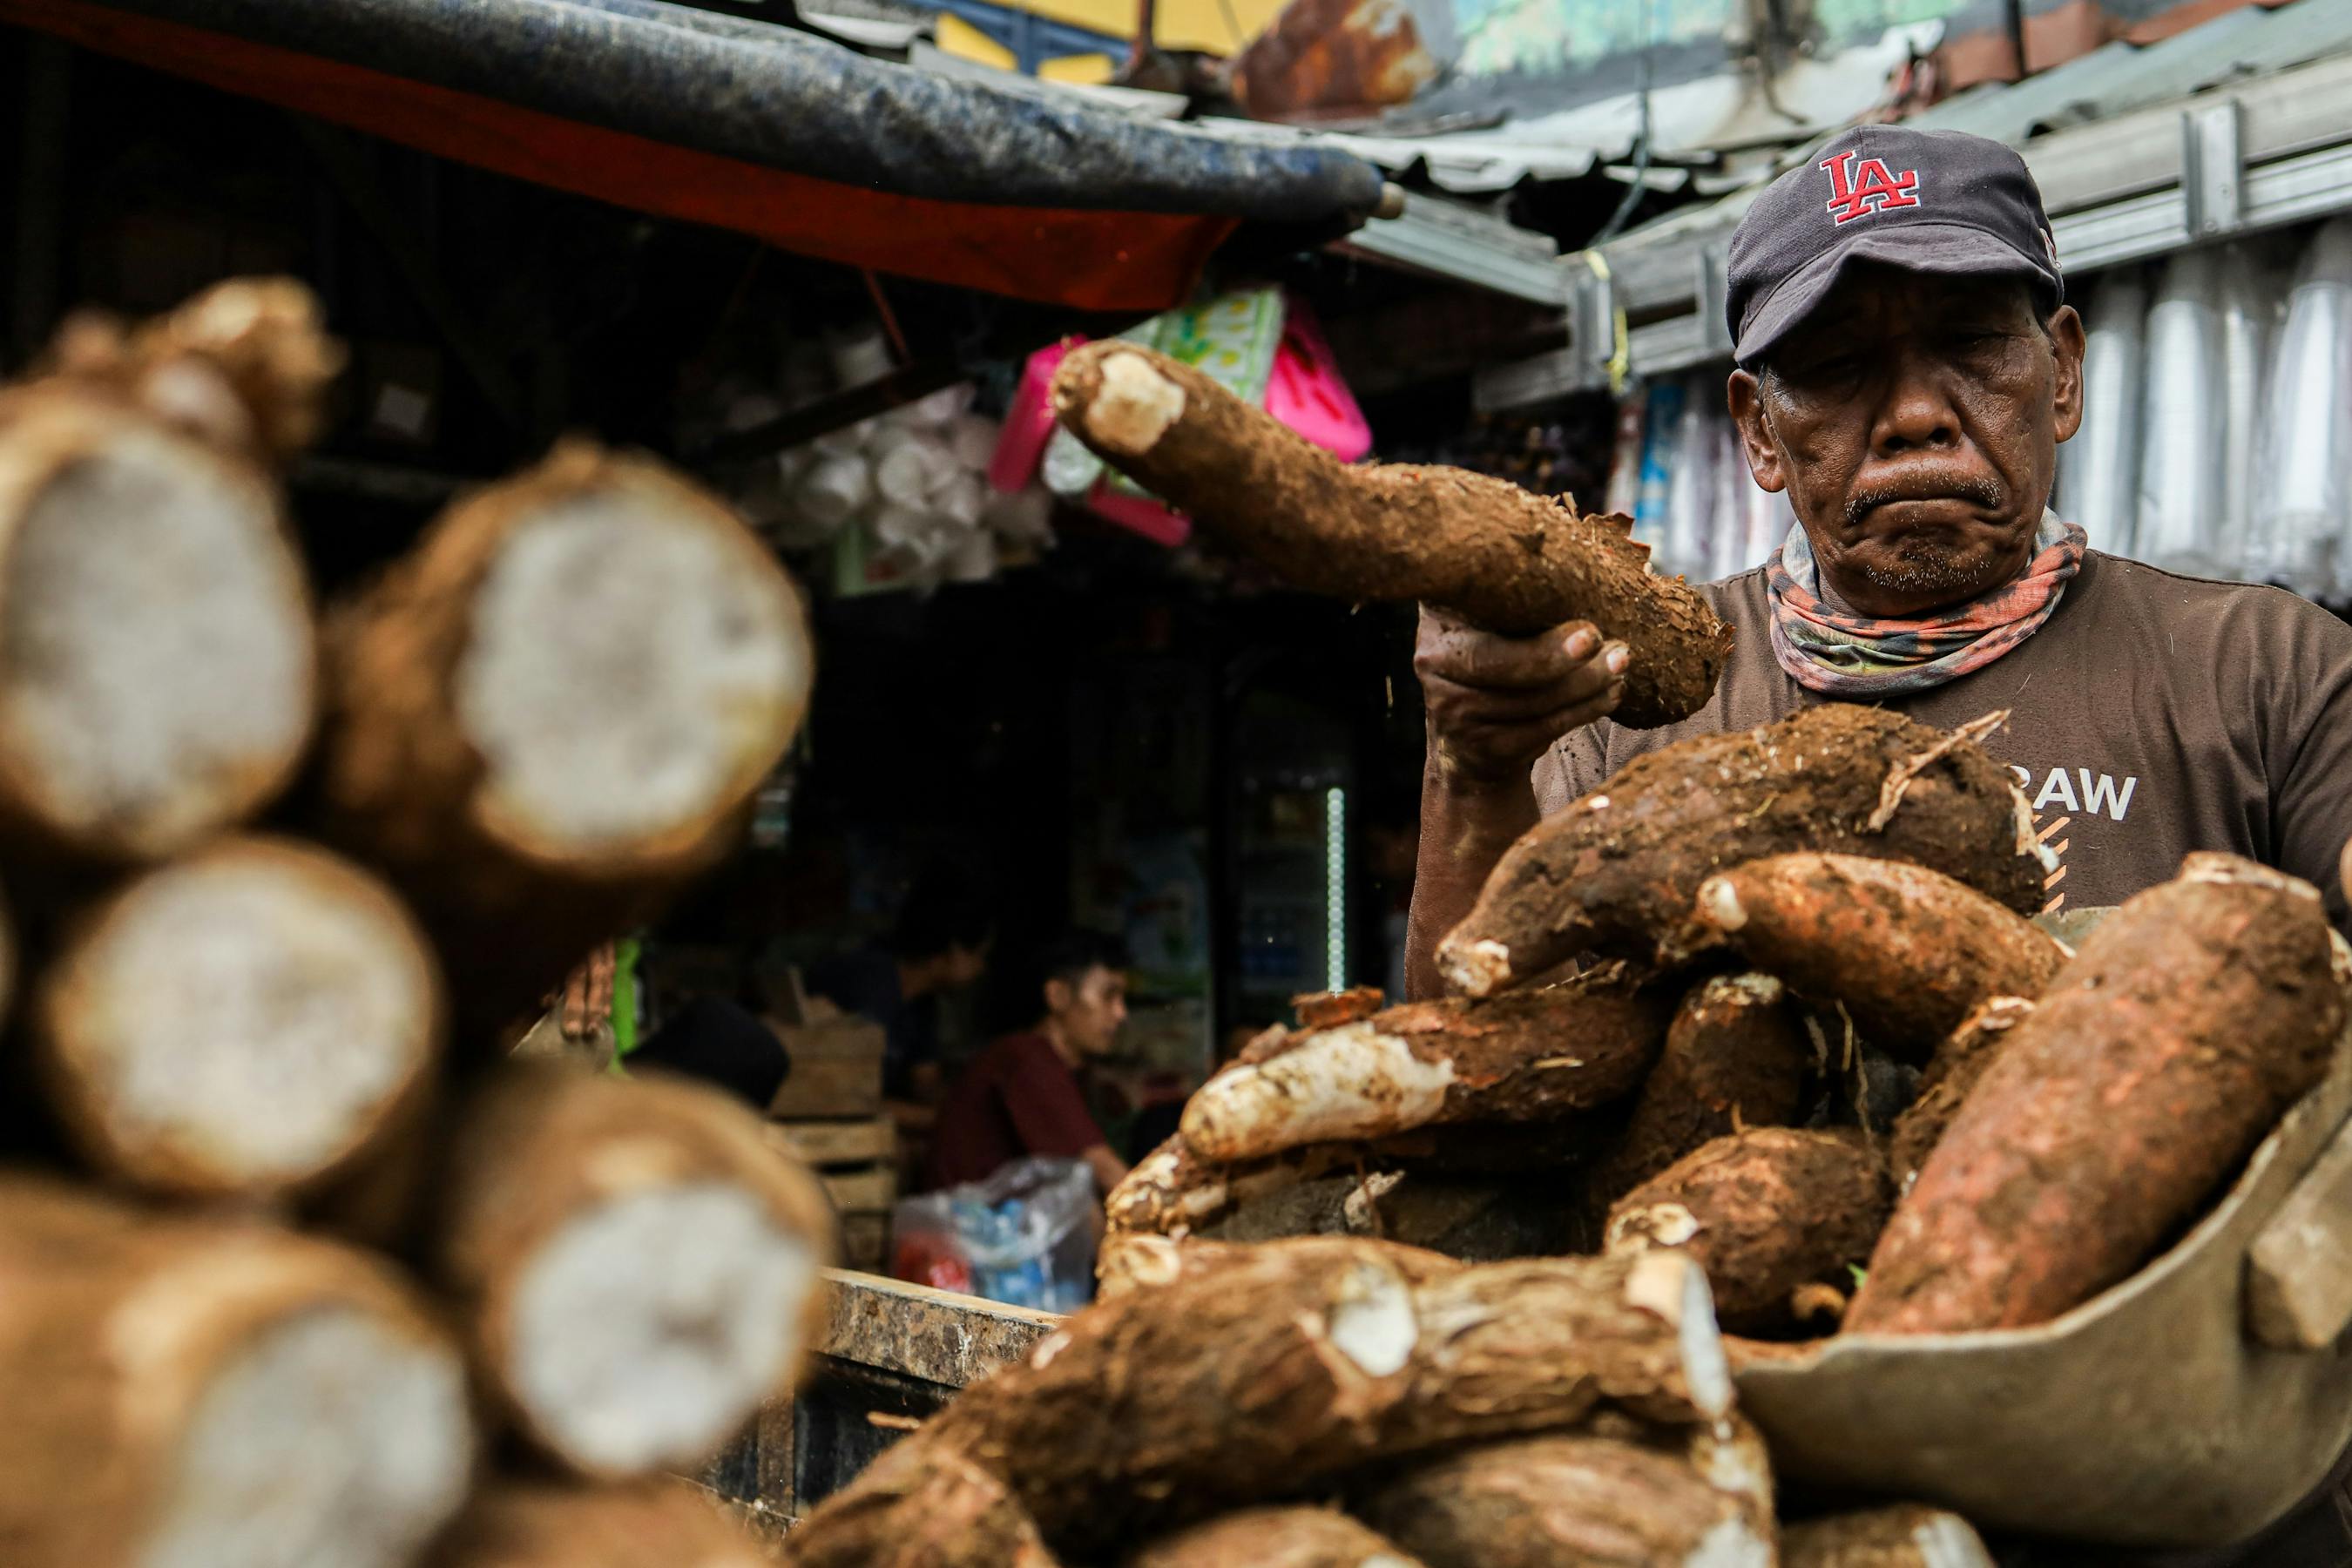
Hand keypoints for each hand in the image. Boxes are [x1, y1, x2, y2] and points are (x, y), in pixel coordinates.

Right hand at [1414, 607, 1625, 786]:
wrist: (1473, 738)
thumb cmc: (1502, 652)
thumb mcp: (1497, 614)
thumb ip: (1523, 589)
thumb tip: (1587, 554)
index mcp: (1439, 613)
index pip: (1471, 604)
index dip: (1523, 612)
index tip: (1584, 626)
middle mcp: (1431, 660)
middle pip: (1499, 664)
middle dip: (1561, 659)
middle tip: (1614, 648)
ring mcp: (1450, 709)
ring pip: (1529, 701)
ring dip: (1585, 686)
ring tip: (1620, 667)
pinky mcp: (1478, 747)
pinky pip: (1539, 730)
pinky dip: (1582, 712)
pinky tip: (1609, 695)